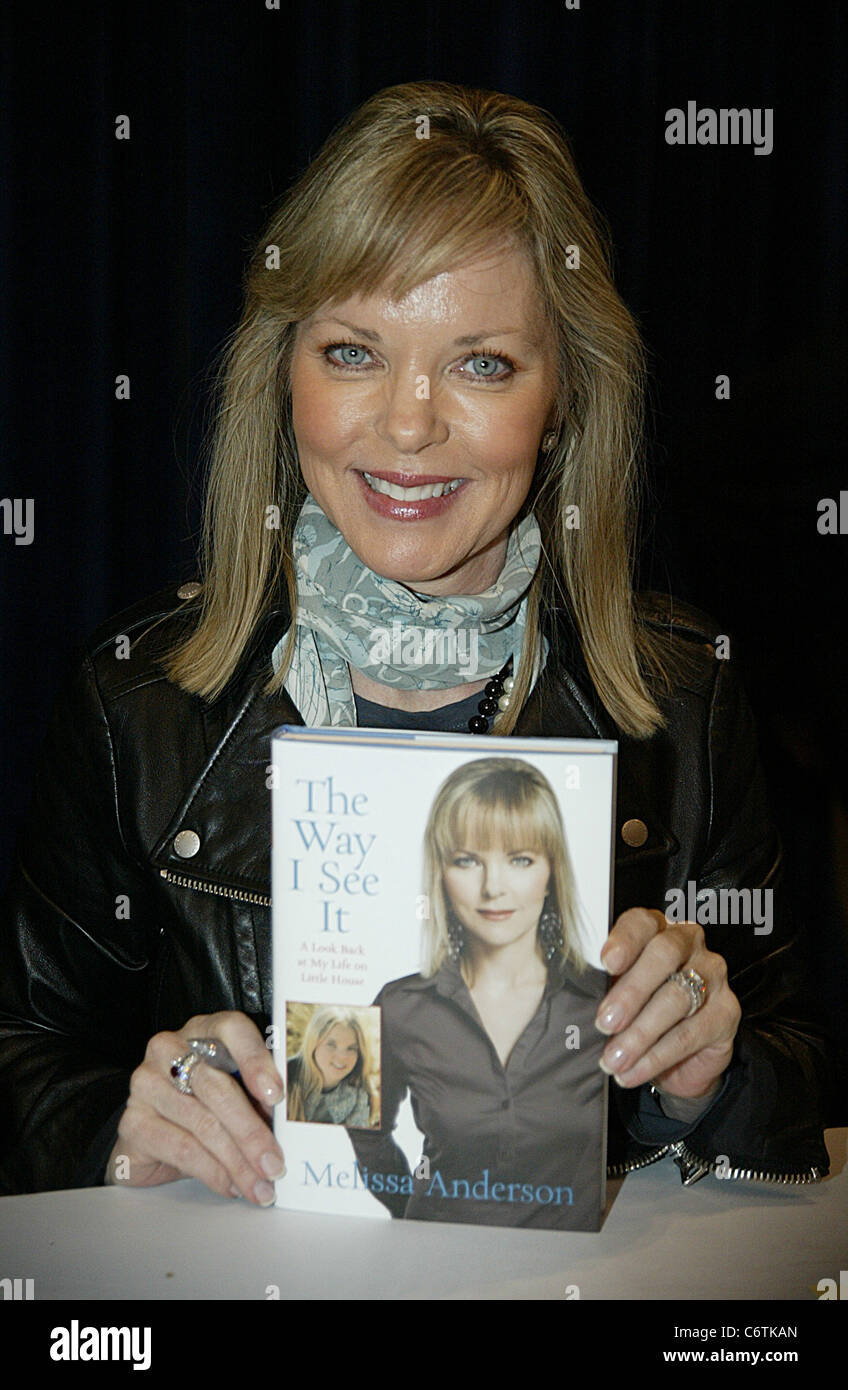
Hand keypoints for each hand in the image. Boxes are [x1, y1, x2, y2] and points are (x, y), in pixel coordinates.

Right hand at [106, 1011, 285, 1205]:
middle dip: (251, 1131)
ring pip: (202, 1124)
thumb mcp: (234, 1091)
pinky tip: (232, 1186)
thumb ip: (257, 1095)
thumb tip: (290, 1125)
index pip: (230, 1029)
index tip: (277, 1095)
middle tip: (275, 1163)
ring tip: (261, 1185)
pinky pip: (181, 1149)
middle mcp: (170, 1049)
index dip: (256, 1059)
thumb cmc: (203, 1107)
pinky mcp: (133, 1122)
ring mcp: (146, 1084)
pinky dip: (213, 1173)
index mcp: (203, 1031)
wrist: (151, 1138)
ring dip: (237, 1162)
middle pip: (216, 1086)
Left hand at [596, 908, 741, 1099]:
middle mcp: (689, 944)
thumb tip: (577, 1000)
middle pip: (663, 955)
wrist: (680, 1055)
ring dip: (640, 1032)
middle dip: (631, 991)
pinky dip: (657, 1056)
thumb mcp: (618, 992)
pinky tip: (633, 1071)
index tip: (606, 963)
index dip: (624, 940)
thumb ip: (604, 985)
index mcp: (657, 929)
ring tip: (615, 1057)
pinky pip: (690, 1034)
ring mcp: (713, 975)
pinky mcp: (726, 1012)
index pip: (642, 922)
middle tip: (605, 1022)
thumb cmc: (641, 1009)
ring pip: (677, 997)